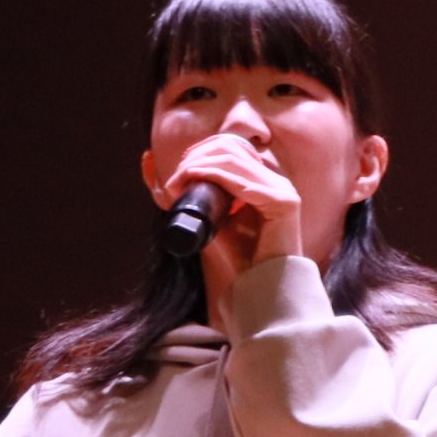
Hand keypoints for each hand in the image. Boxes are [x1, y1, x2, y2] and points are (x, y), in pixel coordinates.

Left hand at [158, 129, 302, 292]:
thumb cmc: (239, 258)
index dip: (201, 151)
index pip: (231, 147)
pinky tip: (193, 180)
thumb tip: (152, 164)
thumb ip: (189, 194)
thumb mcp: (208, 218)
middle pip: (230, 147)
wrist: (260, 289)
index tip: (180, 172)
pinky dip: (211, 175)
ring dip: (198, 165)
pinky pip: (241, 180)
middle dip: (196, 157)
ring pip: (231, 158)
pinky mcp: (284, 203)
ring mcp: (283, 191)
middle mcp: (277, 182)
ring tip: (179, 183)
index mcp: (265, 182)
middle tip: (176, 180)